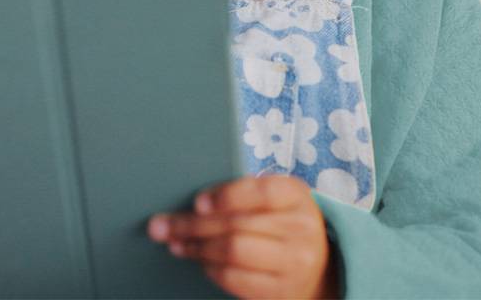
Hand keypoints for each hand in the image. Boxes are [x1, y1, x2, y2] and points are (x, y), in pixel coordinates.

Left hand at [147, 174, 339, 299]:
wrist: (318, 268)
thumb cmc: (282, 224)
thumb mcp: (274, 201)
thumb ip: (242, 195)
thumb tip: (192, 203)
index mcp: (296, 196)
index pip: (263, 192)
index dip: (227, 196)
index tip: (197, 203)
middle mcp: (301, 228)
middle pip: (238, 224)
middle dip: (193, 226)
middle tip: (162, 225)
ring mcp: (294, 262)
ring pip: (233, 252)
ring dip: (197, 248)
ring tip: (176, 244)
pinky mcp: (282, 291)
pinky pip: (236, 279)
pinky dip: (211, 269)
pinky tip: (201, 261)